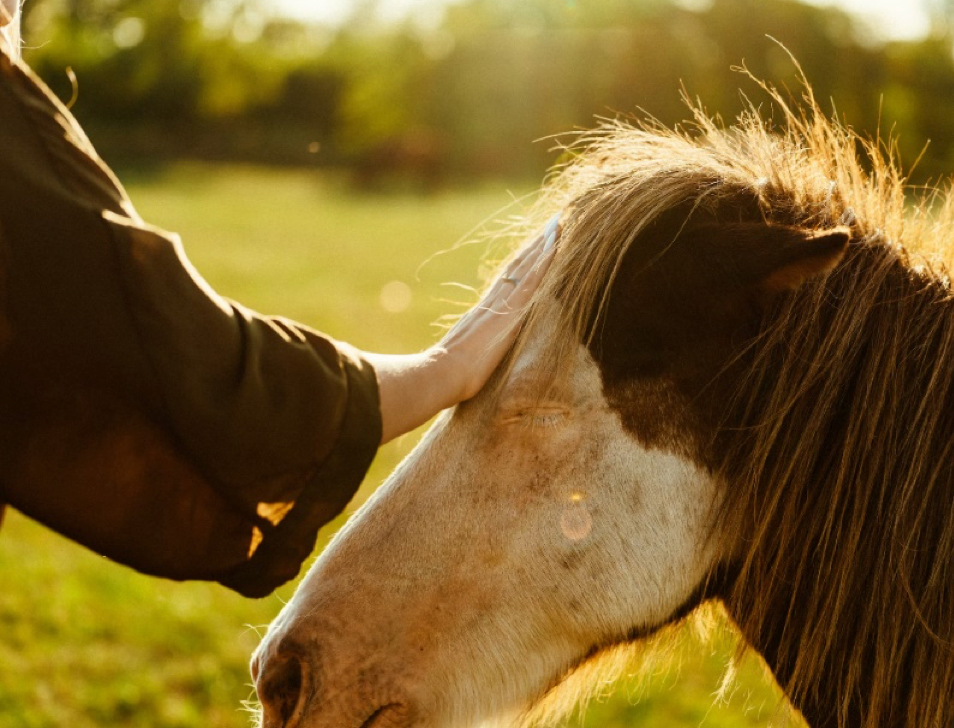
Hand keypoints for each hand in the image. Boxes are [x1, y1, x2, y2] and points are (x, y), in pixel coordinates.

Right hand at [367, 215, 559, 443]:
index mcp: (483, 313)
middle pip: (518, 267)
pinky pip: (531, 280)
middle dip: (536, 246)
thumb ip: (469, 350)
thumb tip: (467, 355)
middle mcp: (492, 303)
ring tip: (559, 225)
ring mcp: (501, 305)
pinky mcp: (510, 312)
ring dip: (543, 245)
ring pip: (526, 267)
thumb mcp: (461, 358)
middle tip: (554, 224)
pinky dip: (544, 261)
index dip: (523, 263)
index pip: (508, 282)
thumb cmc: (446, 376)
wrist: (439, 374)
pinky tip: (556, 245)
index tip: (536, 246)